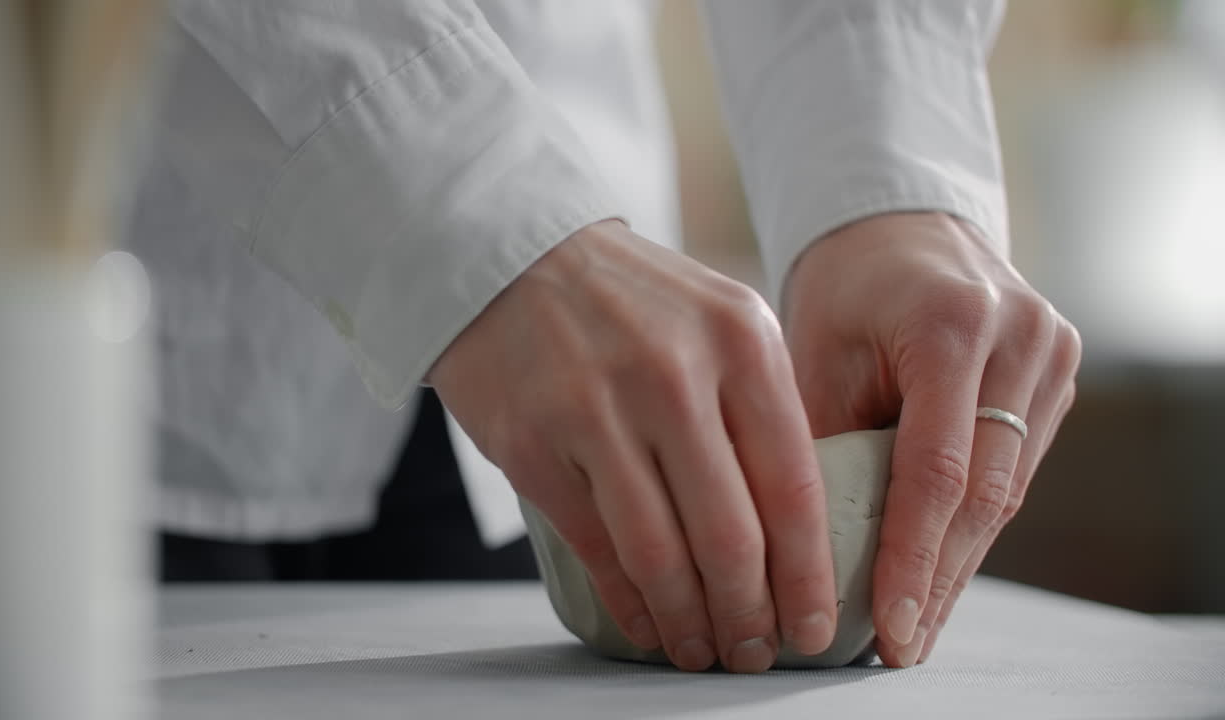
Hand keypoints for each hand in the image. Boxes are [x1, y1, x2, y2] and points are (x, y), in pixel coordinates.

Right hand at [430, 219, 837, 671]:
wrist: (508, 254)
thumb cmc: (626, 300)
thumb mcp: (716, 319)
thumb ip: (759, 405)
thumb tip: (795, 530)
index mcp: (742, 342)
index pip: (794, 486)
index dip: (808, 576)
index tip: (814, 627)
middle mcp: (675, 375)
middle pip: (731, 537)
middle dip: (752, 617)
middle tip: (757, 653)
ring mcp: (598, 410)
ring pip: (662, 555)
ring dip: (689, 622)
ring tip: (702, 651)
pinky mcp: (536, 445)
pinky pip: (597, 549)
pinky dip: (629, 602)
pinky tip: (647, 625)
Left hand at [781, 213, 1080, 667]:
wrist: (901, 231)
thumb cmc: (844, 290)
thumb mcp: (814, 352)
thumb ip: (824, 442)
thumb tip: (813, 552)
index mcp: (952, 323)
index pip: (936, 469)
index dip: (913, 559)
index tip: (890, 627)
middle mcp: (1019, 336)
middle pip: (983, 491)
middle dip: (938, 579)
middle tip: (903, 647)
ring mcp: (1051, 352)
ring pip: (1007, 489)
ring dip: (958, 563)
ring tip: (917, 627)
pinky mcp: (1059, 373)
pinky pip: (1015, 467)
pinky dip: (973, 523)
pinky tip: (940, 571)